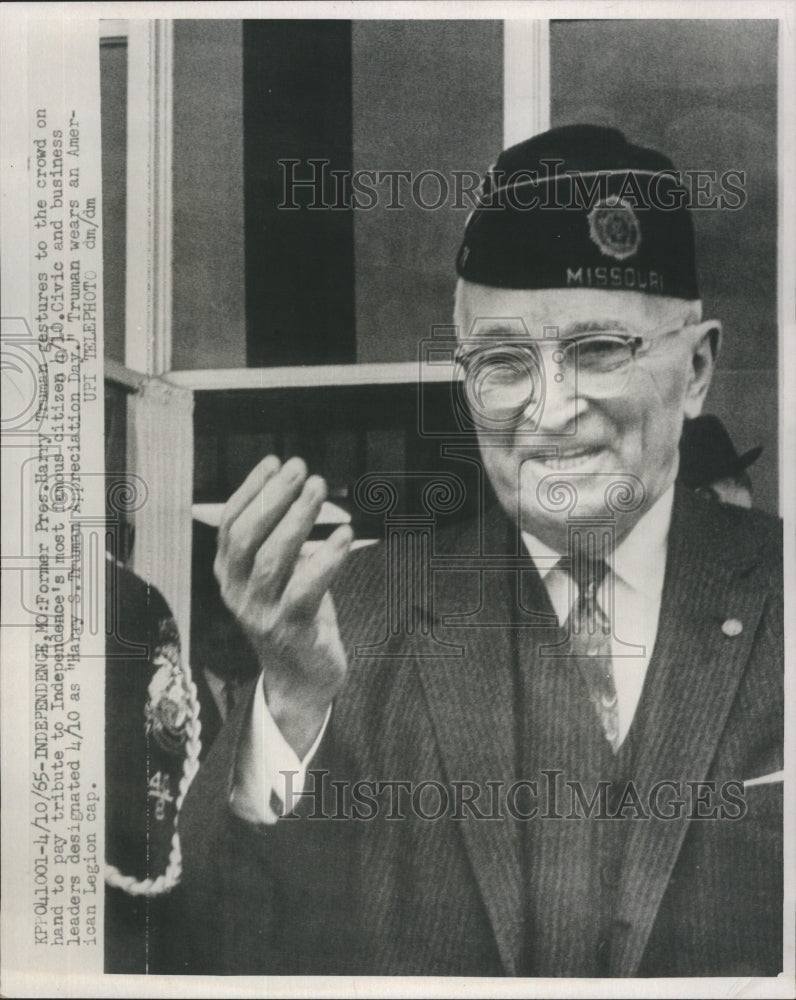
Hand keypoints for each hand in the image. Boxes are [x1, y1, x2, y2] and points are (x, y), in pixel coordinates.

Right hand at [214, 456, 352, 756]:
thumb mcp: (278, 574)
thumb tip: (297, 487)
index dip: (250, 489)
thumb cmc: (294, 614)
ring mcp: (260, 614)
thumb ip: (278, 538)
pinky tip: (344, 534)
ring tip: (318, 489)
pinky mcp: (290, 632)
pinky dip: (325, 559)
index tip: (274, 461)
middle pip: (247, 537)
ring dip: (297, 519)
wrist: (301, 679)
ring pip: (273, 560)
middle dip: (273, 497)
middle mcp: (237, 593)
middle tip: (300, 469)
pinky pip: (306, 590)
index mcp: (229, 574)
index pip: (231, 524)